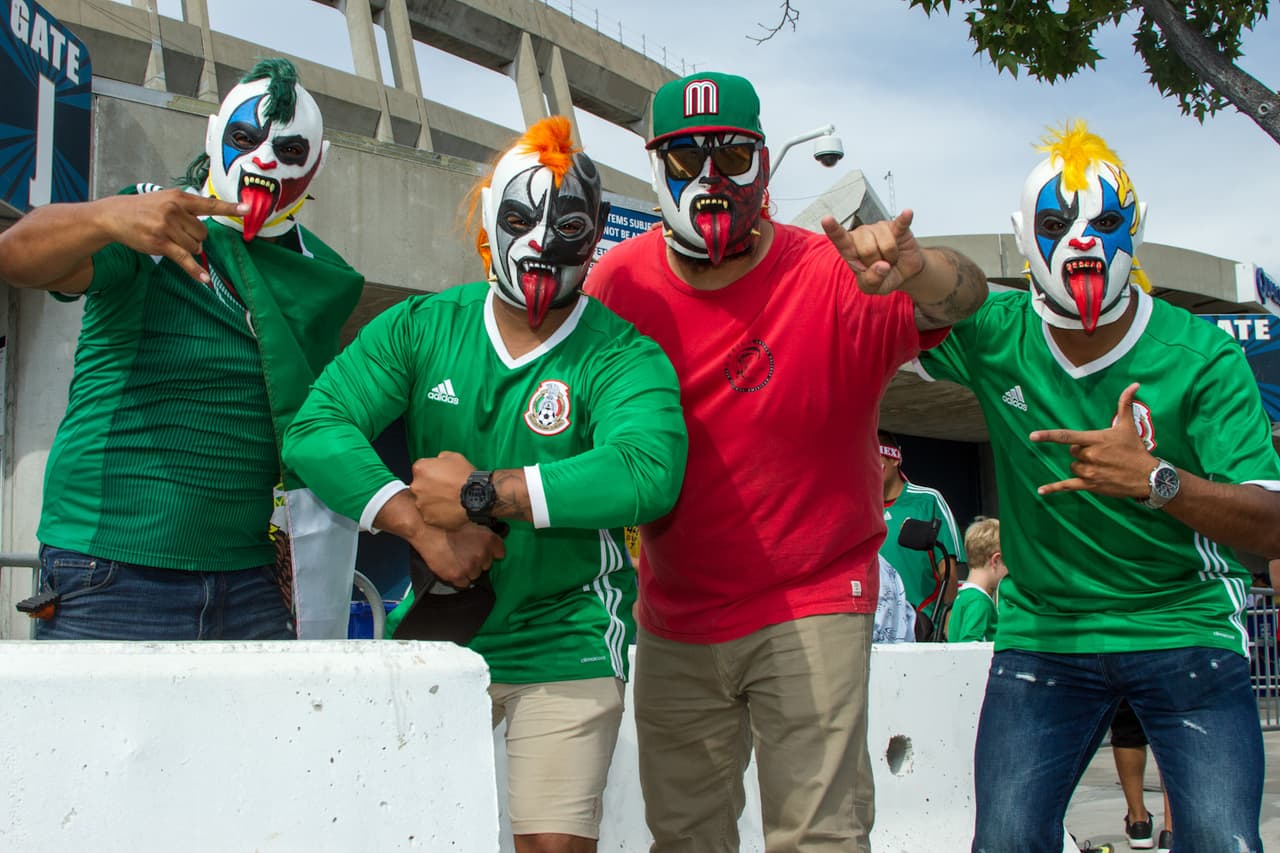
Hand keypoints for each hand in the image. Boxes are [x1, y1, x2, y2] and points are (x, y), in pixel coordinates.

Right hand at [96, 190, 246, 283]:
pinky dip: (195, 271)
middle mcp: (174, 211)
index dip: (230, 208)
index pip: (210, 205)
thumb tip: (206, 226)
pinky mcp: (160, 243)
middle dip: (195, 237)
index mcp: (179, 198)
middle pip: (203, 233)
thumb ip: (187, 208)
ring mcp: (167, 227)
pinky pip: (184, 259)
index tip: (248, 209)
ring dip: (188, 248)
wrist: (114, 215)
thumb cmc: (143, 209)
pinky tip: (204, 280)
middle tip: (177, 232)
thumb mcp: (165, 199)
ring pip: (195, 246)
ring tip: (169, 239)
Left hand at [409, 451, 476, 530]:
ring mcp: (421, 503)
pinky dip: (438, 513)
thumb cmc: (466, 476)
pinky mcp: (428, 518)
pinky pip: (431, 515)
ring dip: (433, 501)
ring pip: (424, 502)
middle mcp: (416, 486)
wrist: (476, 495)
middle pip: (420, 486)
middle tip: (445, 489)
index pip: (420, 470)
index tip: (439, 477)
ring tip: (449, 500)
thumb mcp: (454, 456)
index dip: (431, 473)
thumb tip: (438, 461)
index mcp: (420, 469)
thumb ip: (440, 458)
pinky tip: (449, 509)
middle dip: (430, 488)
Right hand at [414, 523, 505, 587]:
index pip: (500, 553)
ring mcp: (470, 566)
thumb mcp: (472, 522)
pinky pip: (464, 584)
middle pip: (486, 565)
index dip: (491, 552)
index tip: (485, 551)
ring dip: (469, 569)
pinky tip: (453, 568)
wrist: (427, 529)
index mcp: (489, 539)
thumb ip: (483, 534)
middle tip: (465, 553)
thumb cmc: (447, 523)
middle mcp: (482, 554)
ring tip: (457, 560)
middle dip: (478, 560)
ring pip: (475, 574)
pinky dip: (459, 578)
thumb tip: (488, 542)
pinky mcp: (457, 576)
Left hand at [821, 208, 924, 294]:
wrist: (904, 272)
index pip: (840, 239)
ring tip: (890, 258)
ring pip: (886, 245)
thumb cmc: (883, 277)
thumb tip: (881, 266)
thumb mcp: (872, 288)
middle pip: (867, 249)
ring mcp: (879, 229)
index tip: (826, 219)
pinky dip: (904, 219)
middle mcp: (862, 235)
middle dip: (877, 263)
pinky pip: (901, 224)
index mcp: (850, 250)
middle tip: (880, 265)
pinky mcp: (897, 227)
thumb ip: (871, 281)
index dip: (833, 230)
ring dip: (891, 258)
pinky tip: (907, 213)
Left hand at [1030, 382, 1155, 498]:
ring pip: (1073, 467)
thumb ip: (1125, 404)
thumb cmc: (1136, 449)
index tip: (1032, 436)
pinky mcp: (1091, 486)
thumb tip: (1134, 384)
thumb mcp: (1128, 426)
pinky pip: (1068, 486)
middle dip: (1082, 451)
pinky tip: (1041, 491)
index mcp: (1096, 440)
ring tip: (1102, 466)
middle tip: (1101, 454)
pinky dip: (1054, 488)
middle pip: (1073, 451)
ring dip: (1082, 466)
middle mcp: (1091, 456)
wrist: (1148, 477)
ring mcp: (1090, 472)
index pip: (1068, 436)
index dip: (1049, 436)